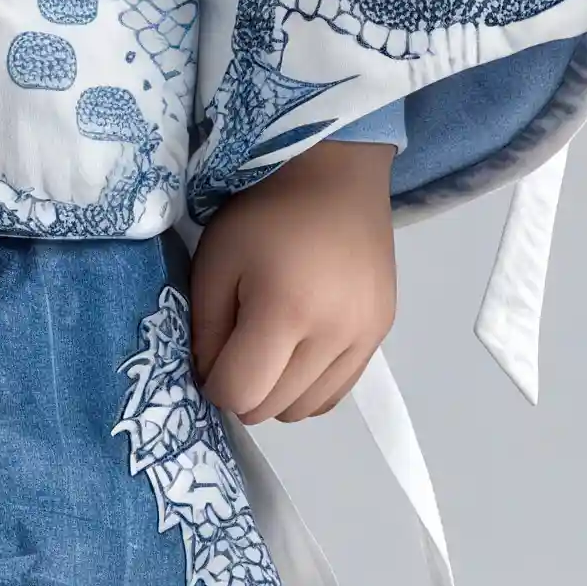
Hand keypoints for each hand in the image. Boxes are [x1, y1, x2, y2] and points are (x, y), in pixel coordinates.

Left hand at [189, 135, 397, 425]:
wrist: (334, 177)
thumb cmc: (263, 213)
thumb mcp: (215, 262)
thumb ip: (205, 329)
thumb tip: (211, 378)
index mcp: (285, 311)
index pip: (241, 392)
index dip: (214, 384)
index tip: (210, 357)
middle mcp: (333, 334)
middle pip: (274, 408)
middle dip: (244, 391)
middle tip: (235, 352)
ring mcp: (364, 337)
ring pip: (307, 409)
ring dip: (278, 394)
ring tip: (268, 352)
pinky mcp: (380, 333)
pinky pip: (337, 392)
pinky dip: (309, 387)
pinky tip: (298, 352)